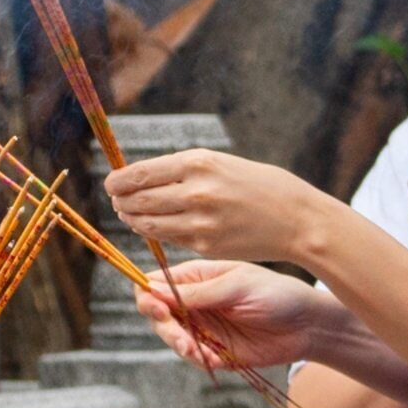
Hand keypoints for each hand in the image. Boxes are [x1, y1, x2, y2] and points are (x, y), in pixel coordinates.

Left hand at [104, 148, 341, 265]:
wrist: (297, 219)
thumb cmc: (260, 186)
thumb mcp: (222, 164)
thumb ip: (183, 170)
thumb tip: (142, 178)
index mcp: (198, 162)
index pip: (139, 173)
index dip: (117, 181)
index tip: (110, 184)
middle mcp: (194, 191)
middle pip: (137, 199)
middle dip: (121, 201)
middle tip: (117, 201)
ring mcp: (198, 221)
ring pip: (147, 222)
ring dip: (133, 218)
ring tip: (130, 214)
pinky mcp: (204, 245)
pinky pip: (167, 239)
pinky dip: (155, 233)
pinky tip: (154, 227)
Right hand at [132, 259, 335, 370]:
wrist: (308, 325)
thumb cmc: (276, 294)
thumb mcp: (236, 287)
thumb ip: (197, 292)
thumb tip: (153, 290)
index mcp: (196, 278)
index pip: (155, 284)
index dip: (148, 296)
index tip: (158, 309)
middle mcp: (194, 302)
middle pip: (157, 314)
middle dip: (164, 327)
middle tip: (181, 338)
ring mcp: (203, 327)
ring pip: (172, 338)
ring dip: (179, 345)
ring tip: (198, 350)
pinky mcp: (214, 350)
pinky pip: (194, 357)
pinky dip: (198, 359)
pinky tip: (212, 358)